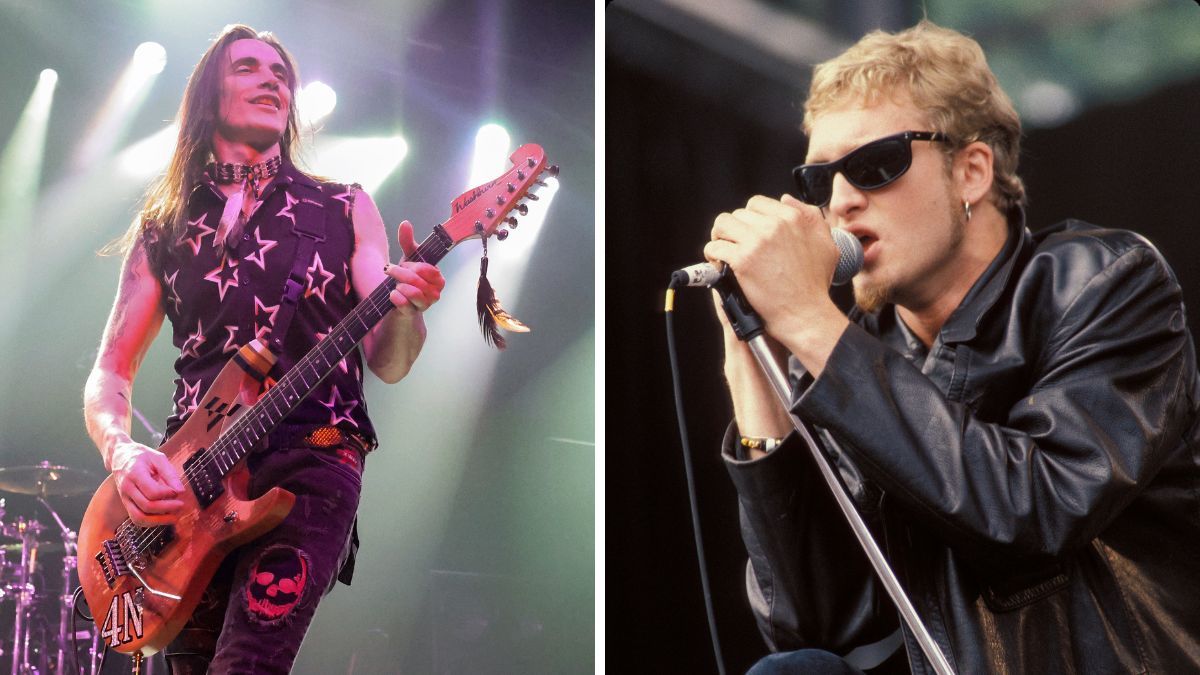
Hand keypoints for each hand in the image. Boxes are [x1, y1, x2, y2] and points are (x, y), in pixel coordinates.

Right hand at [110, 442, 185, 525]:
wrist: (120, 457)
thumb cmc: (142, 456)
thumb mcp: (158, 458)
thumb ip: (169, 474)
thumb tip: (180, 491)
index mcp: (135, 473)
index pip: (152, 491)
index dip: (168, 494)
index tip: (178, 492)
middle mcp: (127, 488)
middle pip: (147, 506)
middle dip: (167, 508)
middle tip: (181, 505)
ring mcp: (124, 498)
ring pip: (139, 517)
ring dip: (159, 520)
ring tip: (174, 517)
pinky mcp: (126, 504)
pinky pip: (136, 519)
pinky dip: (151, 522)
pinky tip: (163, 518)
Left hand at [385, 220, 445, 316]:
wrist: (399, 305)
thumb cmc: (407, 281)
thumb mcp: (408, 259)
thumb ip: (407, 242)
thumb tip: (405, 223)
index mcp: (438, 279)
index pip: (428, 269)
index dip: (413, 265)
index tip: (404, 264)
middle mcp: (435, 293)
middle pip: (418, 279)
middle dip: (400, 273)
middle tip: (390, 270)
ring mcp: (425, 305)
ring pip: (413, 292)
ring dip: (399, 285)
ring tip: (395, 285)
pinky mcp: (412, 314)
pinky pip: (404, 304)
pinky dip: (395, 297)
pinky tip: (392, 295)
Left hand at [703, 194, 837, 332]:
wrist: (805, 313)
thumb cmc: (815, 284)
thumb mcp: (826, 244)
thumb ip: (810, 216)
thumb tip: (786, 200)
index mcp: (793, 218)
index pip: (756, 204)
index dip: (749, 219)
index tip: (748, 233)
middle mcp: (774, 225)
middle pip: (737, 214)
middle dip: (733, 230)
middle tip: (734, 245)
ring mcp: (757, 241)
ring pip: (722, 225)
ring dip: (719, 238)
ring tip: (723, 251)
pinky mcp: (742, 260)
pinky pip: (715, 247)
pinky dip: (713, 256)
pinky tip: (720, 264)